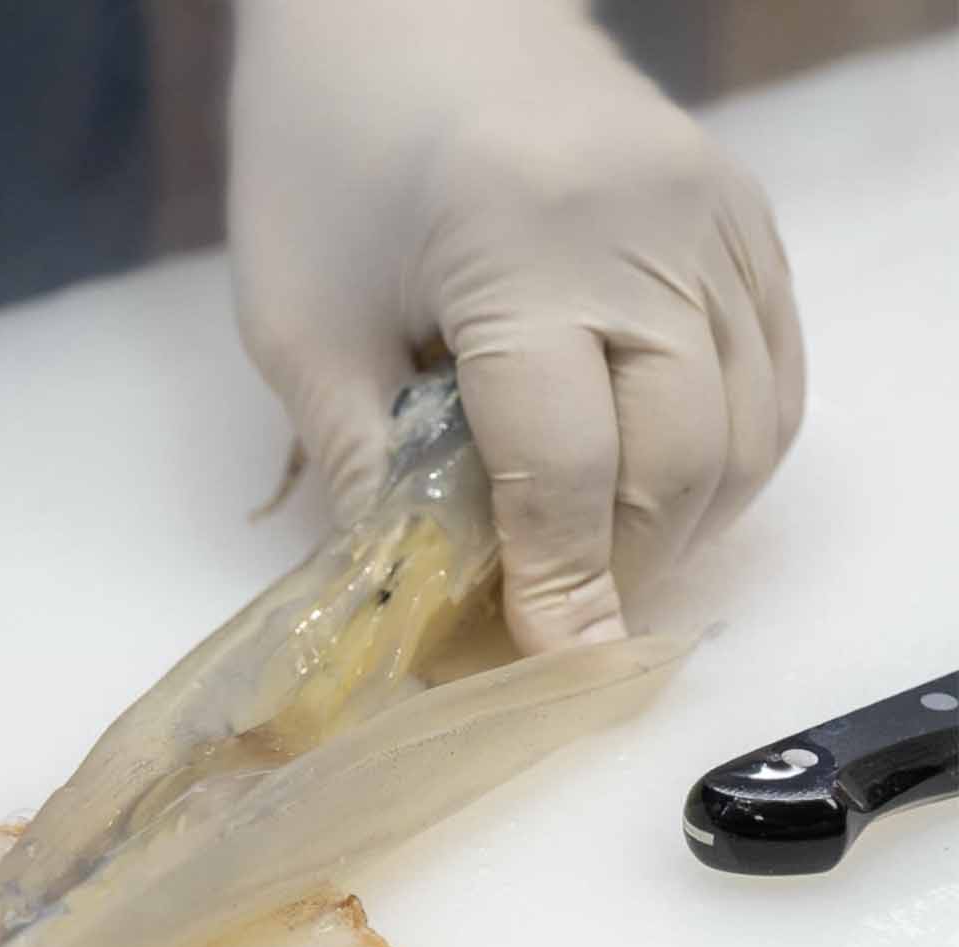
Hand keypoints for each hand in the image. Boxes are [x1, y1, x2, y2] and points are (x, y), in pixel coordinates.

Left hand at [228, 0, 803, 650]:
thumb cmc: (320, 155)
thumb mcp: (301, 323)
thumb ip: (363, 459)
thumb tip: (420, 592)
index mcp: (522, 246)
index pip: (567, 462)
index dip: (561, 582)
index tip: (554, 667)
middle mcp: (650, 226)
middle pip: (682, 456)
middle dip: (623, 562)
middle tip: (554, 615)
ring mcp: (714, 213)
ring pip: (749, 426)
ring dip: (680, 521)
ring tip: (595, 560)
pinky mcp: (738, 210)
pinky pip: (770, 367)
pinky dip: (722, 451)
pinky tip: (646, 484)